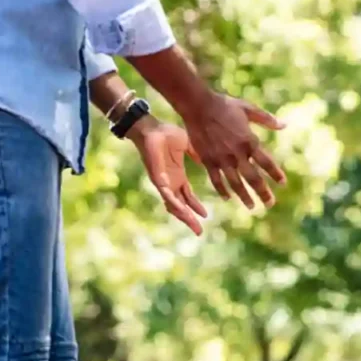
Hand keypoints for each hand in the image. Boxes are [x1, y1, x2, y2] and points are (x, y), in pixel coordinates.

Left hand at [129, 117, 208, 234]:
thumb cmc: (166, 134)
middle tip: (199, 232)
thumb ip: (197, 154)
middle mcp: (170, 182)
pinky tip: (183, 211)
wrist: (151, 128)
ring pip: (173, 204)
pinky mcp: (157, 178)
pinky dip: (175, 204)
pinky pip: (166, 194)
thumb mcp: (188, 145)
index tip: (205, 216)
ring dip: (184, 216)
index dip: (195, 207)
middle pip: (181, 206)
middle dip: (190, 219)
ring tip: (194, 226)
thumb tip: (209, 159)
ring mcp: (162, 182)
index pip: (187, 197)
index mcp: (177, 176)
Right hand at [181, 92, 286, 208]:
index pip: (267, 163)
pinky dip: (222, 190)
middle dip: (263, 193)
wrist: (198, 105)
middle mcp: (237, 153)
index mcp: (249, 141)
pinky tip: (227, 198)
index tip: (283, 183)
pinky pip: (216, 180)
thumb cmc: (225, 105)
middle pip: (254, 178)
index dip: (275, 174)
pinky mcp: (207, 160)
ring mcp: (222, 159)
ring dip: (245, 196)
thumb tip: (284, 125)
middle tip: (270, 204)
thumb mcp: (248, 109)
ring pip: (236, 183)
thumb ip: (266, 119)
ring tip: (252, 206)